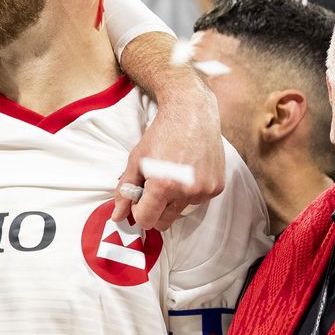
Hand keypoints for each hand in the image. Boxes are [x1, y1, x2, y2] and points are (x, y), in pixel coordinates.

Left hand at [114, 96, 224, 231]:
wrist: (192, 112)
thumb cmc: (161, 134)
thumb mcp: (137, 160)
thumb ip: (125, 190)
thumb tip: (117, 216)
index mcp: (163, 186)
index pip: (146, 220)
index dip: (138, 211)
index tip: (139, 198)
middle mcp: (186, 192)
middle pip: (164, 222)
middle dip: (155, 209)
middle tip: (153, 186)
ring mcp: (204, 191)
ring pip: (180, 212)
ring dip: (173, 201)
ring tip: (172, 174)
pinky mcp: (217, 187)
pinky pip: (197, 202)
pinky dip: (190, 192)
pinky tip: (188, 171)